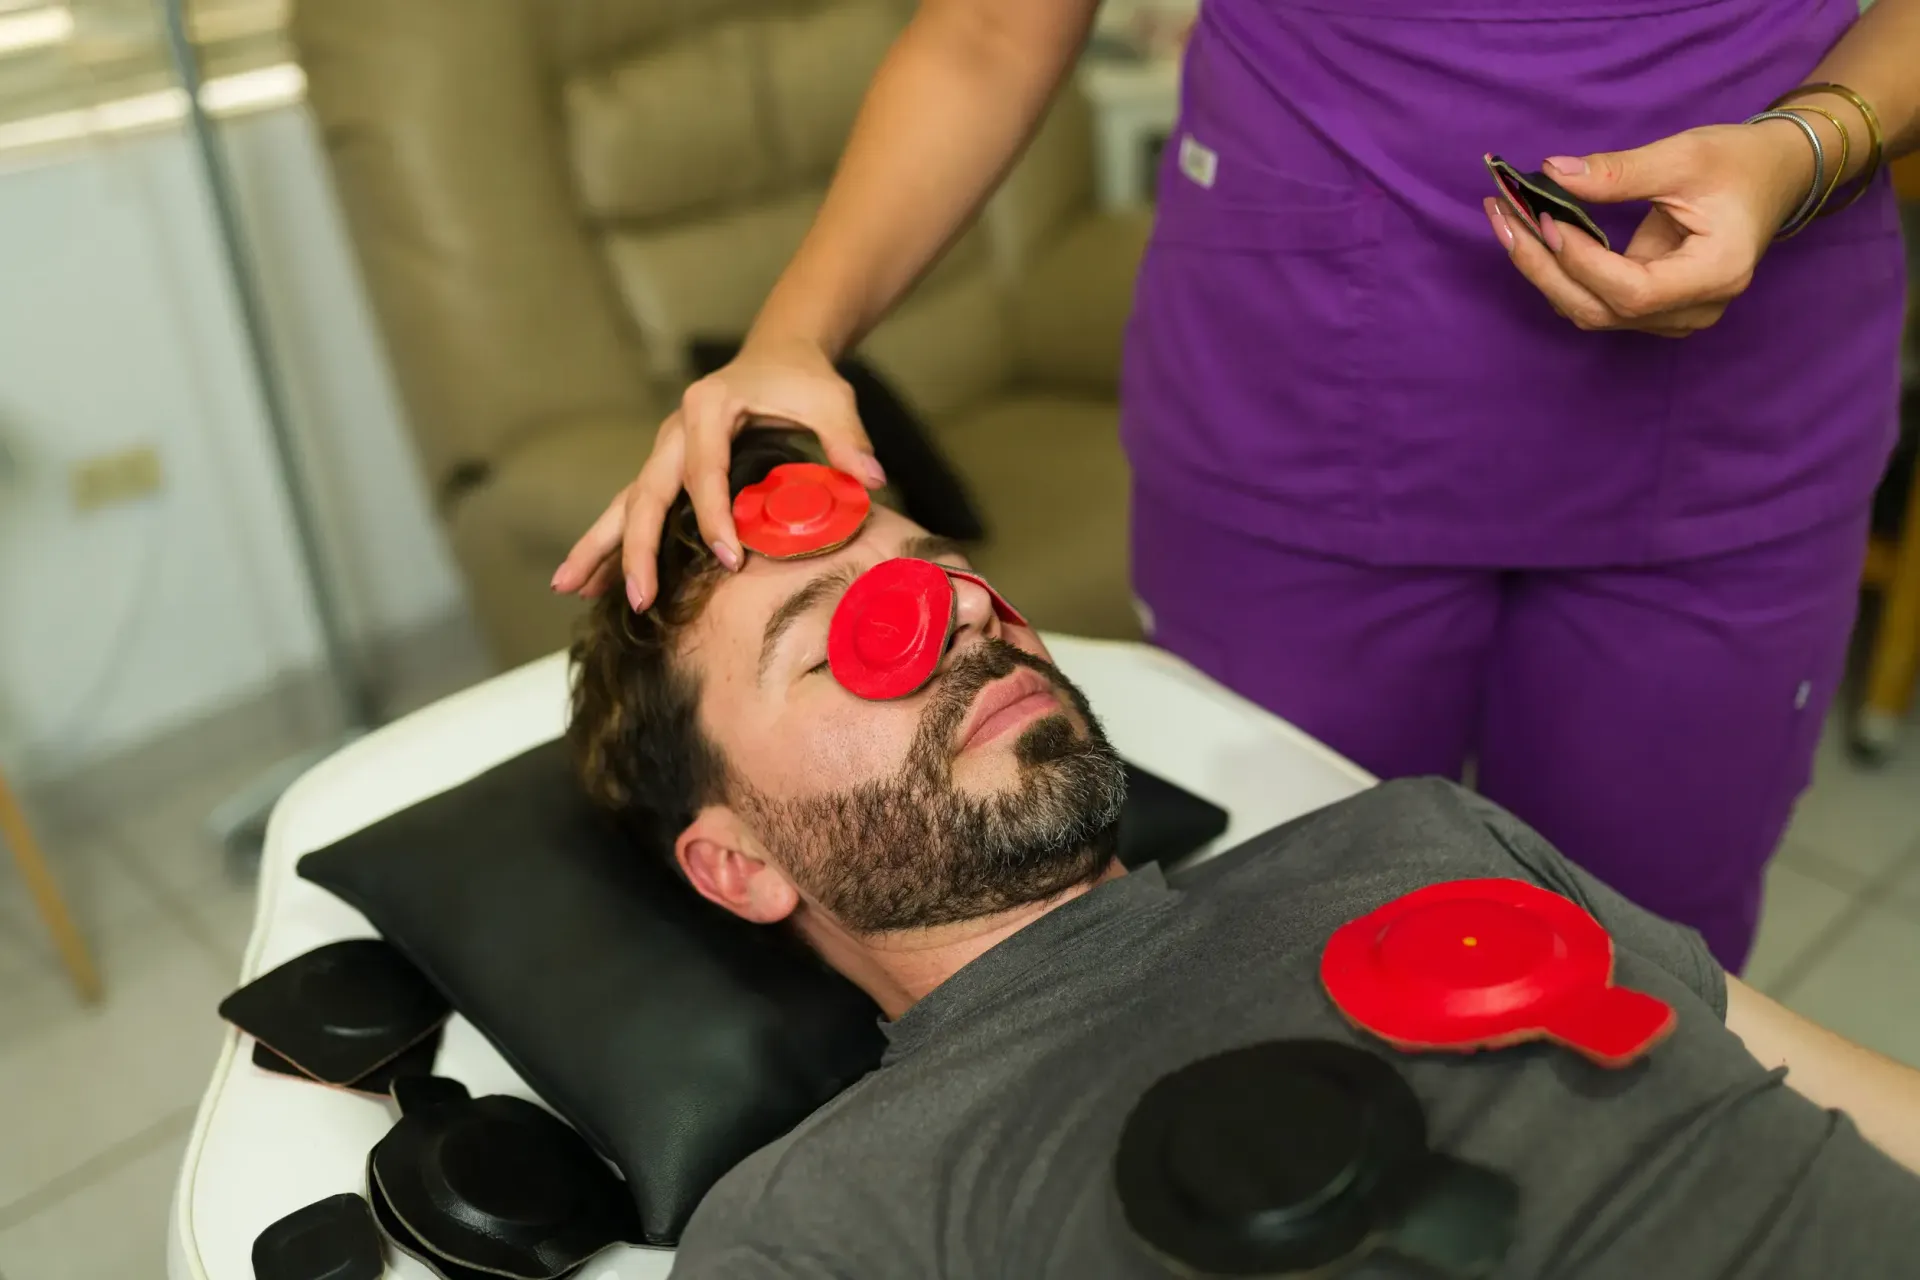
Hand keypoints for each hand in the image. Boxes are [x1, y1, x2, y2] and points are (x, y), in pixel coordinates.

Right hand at [550, 337, 885, 609]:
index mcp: (709, 407)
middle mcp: (675, 430)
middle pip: (647, 492)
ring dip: (599, 545)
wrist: (778, 354)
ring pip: (627, 503)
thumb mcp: (831, 399)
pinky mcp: (667, 469)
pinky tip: (594, 581)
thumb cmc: (803, 378)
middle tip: (637, 597)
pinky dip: (614, 542)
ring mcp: (665, 451)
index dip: (712, 515)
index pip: (704, 470)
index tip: (728, 559)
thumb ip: (848, 439)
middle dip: (638, 547)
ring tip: (568, 587)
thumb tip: (873, 479)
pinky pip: (635, 509)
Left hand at [1483, 119, 1815, 337]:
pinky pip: (1593, 301)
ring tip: (1505, 219)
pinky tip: (1529, 234)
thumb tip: (1552, 172)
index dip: (1581, 261)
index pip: (1633, 290)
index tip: (1542, 217)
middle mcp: (1693, 310)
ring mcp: (1672, 317)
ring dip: (1541, 269)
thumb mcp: (1685, 155)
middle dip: (1542, 266)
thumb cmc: (1738, 163)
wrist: (1772, 178)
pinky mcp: (1652, 310)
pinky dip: (1558, 270)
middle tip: (1501, 216)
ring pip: (1589, 310)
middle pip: (1599, 310)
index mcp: (1716, 273)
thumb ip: (1619, 172)